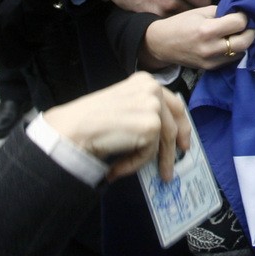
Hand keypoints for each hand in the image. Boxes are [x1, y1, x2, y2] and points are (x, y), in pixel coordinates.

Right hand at [43, 72, 190, 181]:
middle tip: (178, 160)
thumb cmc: (88, 122)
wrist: (72, 130)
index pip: (172, 102)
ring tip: (154, 175)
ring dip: (157, 160)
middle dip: (177, 142)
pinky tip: (118, 167)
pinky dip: (135, 164)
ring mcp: (153, 105)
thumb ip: (142, 112)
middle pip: (175, 119)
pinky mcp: (151, 125)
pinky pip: (149, 153)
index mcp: (144, 80)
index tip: (182, 140)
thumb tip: (161, 134)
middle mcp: (152, 88)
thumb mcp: (122, 106)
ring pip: (166, 139)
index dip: (180, 123)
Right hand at [78, 0, 210, 14]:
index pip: (204, 1)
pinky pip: (163, 23)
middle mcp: (172, 1)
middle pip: (193, 14)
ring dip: (181, 18)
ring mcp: (159, 11)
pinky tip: (168, 17)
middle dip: (196, 12)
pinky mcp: (147, 17)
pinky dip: (167, 21)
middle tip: (197, 9)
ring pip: (178, 21)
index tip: (206, 0)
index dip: (208, 1)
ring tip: (183, 14)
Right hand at [142, 7, 254, 70]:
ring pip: (241, 52)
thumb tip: (239, 13)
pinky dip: (235, 51)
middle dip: (250, 31)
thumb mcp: (200, 11)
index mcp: (207, 30)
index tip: (242, 14)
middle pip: (245, 42)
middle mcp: (210, 48)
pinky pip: (231, 60)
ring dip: (244, 42)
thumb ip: (222, 12)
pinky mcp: (210, 68)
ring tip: (239, 34)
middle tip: (248, 25)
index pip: (239, 23)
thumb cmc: (180, 24)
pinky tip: (230, 43)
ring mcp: (210, 60)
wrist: (161, 43)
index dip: (244, 17)